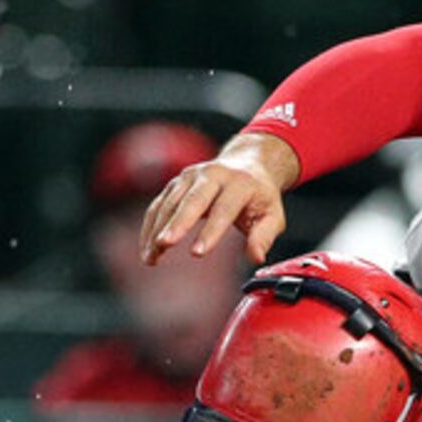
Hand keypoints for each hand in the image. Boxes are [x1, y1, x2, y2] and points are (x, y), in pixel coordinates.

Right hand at [142, 133, 296, 266]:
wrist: (247, 164)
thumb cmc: (259, 195)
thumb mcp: (273, 214)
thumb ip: (264, 236)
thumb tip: (256, 257)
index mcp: (240, 183)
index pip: (224, 209)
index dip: (210, 232)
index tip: (198, 253)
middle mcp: (213, 175)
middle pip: (192, 200)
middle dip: (176, 223)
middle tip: (163, 244)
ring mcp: (191, 176)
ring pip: (169, 203)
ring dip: (157, 230)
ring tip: (151, 256)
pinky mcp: (176, 182)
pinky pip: (159, 205)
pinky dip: (151, 227)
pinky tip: (148, 248)